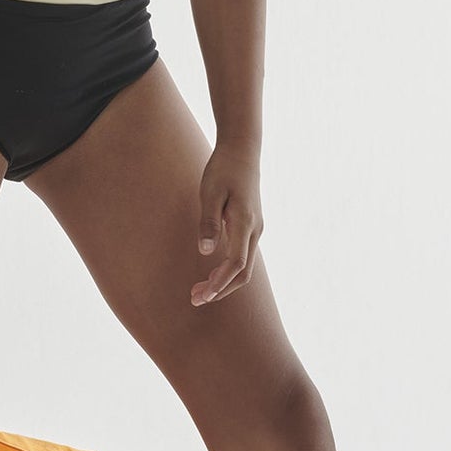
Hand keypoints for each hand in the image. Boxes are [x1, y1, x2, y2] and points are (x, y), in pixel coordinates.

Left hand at [191, 140, 262, 305]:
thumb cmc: (223, 170)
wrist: (242, 151)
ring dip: (223, 282)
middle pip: (243, 273)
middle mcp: (254, 230)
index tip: (203, 295)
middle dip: (220, 289)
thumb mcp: (210, 193)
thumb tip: (205, 252)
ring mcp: (255, 229)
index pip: (236, 264)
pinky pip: (242, 256)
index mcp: (245, 223)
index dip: (220, 283)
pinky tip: (211, 273)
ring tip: (198, 290)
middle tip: (195, 299)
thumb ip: (209, 222)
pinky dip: (227, 270)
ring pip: (244, 267)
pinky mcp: (251, 226)